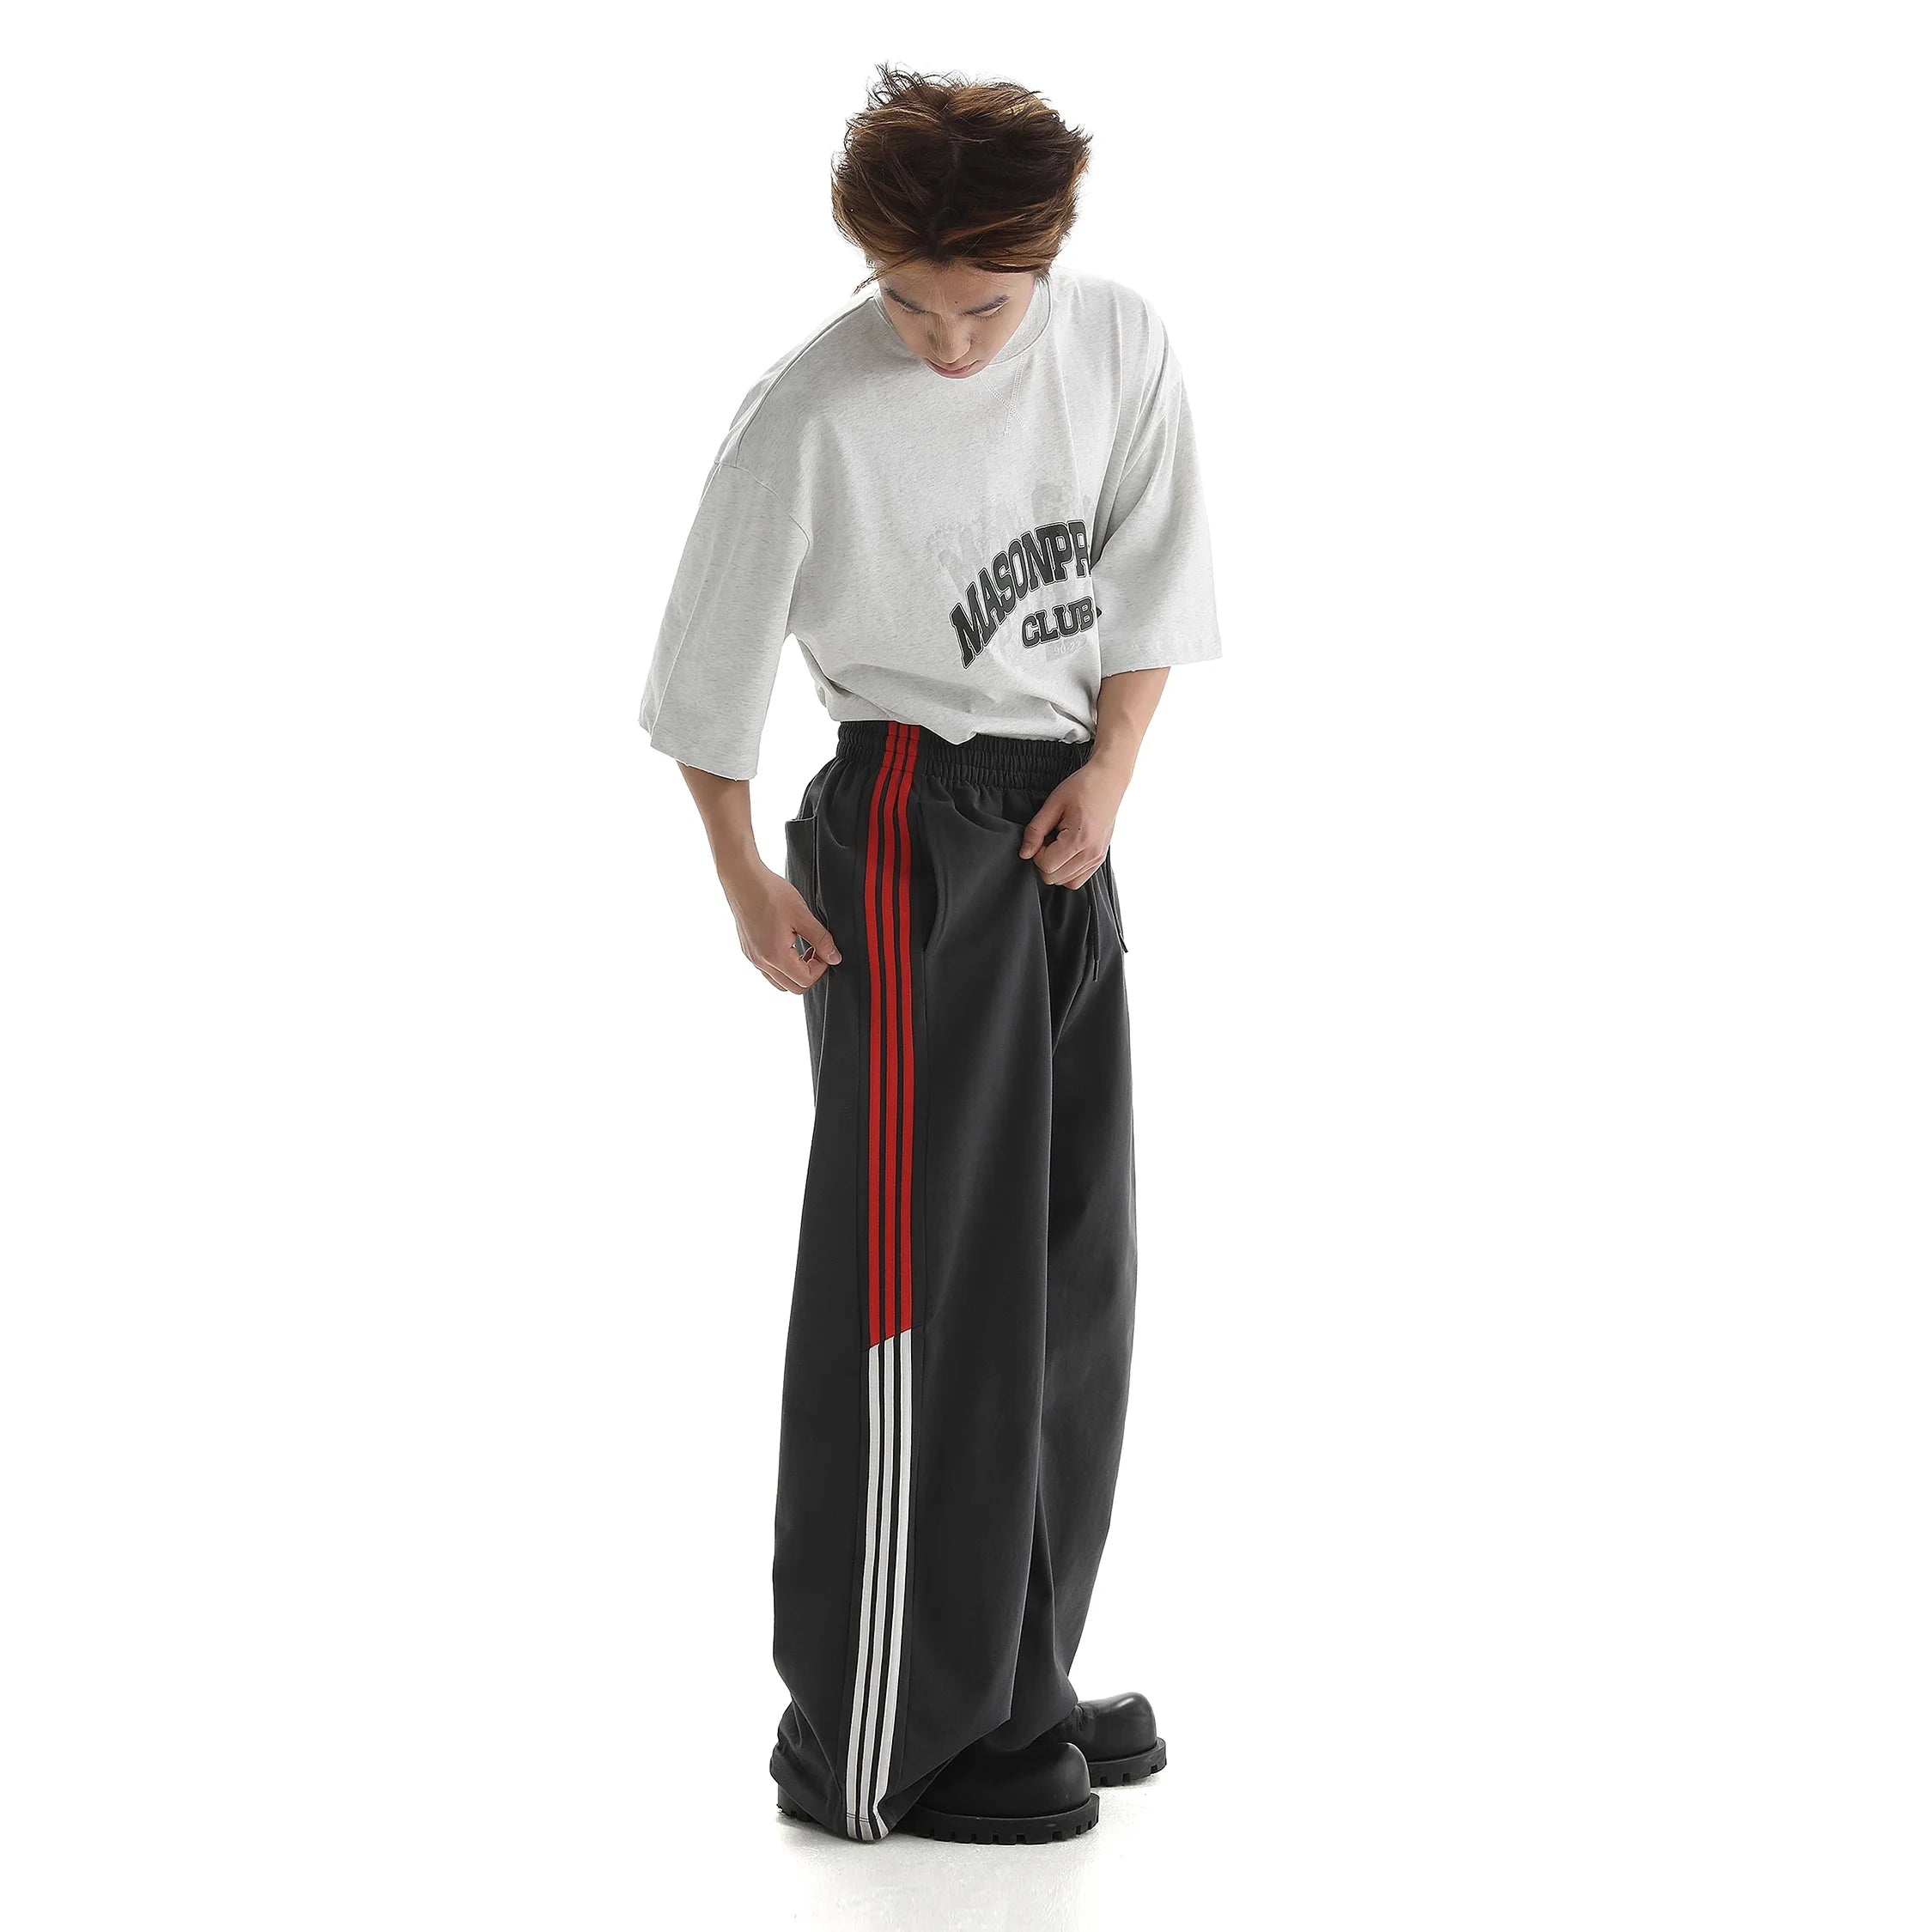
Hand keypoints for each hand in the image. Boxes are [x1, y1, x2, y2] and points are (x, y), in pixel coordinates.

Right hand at [719, 858, 842, 992]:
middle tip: (815, 951)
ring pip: (779, 982)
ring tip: (802, 947)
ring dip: (795, 971)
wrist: (743, 879)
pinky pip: (768, 970)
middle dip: (809, 972)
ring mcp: (752, 957)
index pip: (805, 981)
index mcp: (775, 956)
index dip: (821, 967)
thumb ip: (821, 940)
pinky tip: (787, 943)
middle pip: (793, 987)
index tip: (824, 949)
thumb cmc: (770, 893)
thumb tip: (834, 957)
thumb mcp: (803, 915)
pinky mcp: (748, 950)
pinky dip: (782, 965)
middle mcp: (761, 962)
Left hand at [1018, 760, 1128, 888]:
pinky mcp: (1100, 859)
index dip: (1037, 853)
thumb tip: (1024, 853)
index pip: (1046, 866)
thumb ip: (1035, 831)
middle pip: (1054, 878)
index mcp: (1080, 839)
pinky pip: (1078, 879)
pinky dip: (1067, 870)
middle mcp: (1091, 854)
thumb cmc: (1082, 787)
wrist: (1108, 781)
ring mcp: (1098, 858)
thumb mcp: (1053, 804)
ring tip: (1058, 843)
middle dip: (1044, 861)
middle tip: (1048, 838)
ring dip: (1056, 866)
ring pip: (1065, 882)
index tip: (1041, 836)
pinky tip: (1066, 851)